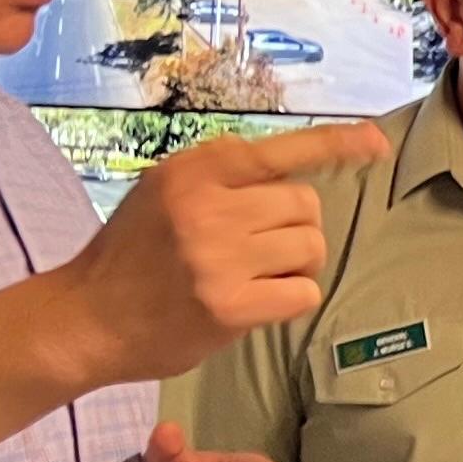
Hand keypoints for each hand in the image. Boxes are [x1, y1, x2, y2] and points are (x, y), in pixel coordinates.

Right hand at [64, 125, 388, 384]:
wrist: (85, 318)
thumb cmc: (133, 254)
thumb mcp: (164, 191)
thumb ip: (222, 177)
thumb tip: (296, 170)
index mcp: (194, 170)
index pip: (281, 150)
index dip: (336, 143)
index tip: (377, 143)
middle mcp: (207, 205)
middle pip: (306, 204)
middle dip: (295, 227)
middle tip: (257, 249)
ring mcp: (219, 257)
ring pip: (311, 246)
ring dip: (295, 264)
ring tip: (254, 275)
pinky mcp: (230, 305)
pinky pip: (304, 292)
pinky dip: (291, 297)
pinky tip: (257, 302)